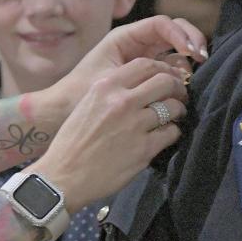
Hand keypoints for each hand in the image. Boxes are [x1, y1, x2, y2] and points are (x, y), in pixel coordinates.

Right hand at [30, 56, 188, 209]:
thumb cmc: (71, 142)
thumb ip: (111, 93)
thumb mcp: (87, 105)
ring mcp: (135, 124)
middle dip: (176, 88)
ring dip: (177, 111)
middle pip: (165, 81)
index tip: (165, 78)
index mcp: (105, 87)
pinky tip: (164, 137)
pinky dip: (172, 133)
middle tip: (178, 97)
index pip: (145, 64)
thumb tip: (140, 88)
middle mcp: (122, 101)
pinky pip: (172, 133)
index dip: (162, 69)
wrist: (63, 176)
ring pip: (173, 107)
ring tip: (173, 118)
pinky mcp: (145, 148)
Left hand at [49, 15, 205, 110]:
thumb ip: (139, 76)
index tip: (191, 52)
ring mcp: (145, 58)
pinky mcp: (149, 76)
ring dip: (190, 59)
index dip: (180, 34)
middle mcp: (138, 44)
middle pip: (175, 31)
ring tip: (193, 78)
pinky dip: (183, 74)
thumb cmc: (79, 92)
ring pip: (177, 50)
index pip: (162, 24)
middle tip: (203, 59)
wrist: (63, 110)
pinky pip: (172, 68)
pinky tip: (186, 87)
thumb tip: (175, 76)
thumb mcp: (109, 80)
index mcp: (125, 38)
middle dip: (192, 41)